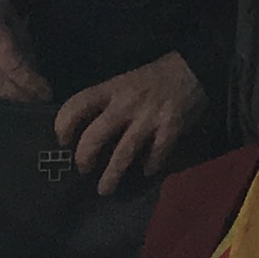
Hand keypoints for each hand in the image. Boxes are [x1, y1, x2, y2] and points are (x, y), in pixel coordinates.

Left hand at [54, 51, 209, 191]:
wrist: (195, 68)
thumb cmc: (154, 76)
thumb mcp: (124, 81)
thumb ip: (107, 102)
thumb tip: (85, 129)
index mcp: (112, 89)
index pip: (76, 105)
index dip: (63, 125)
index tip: (63, 141)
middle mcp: (126, 104)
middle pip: (94, 137)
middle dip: (84, 158)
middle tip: (84, 169)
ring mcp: (149, 117)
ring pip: (123, 153)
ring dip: (112, 175)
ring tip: (105, 189)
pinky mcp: (171, 127)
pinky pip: (156, 153)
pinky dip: (150, 164)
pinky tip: (147, 170)